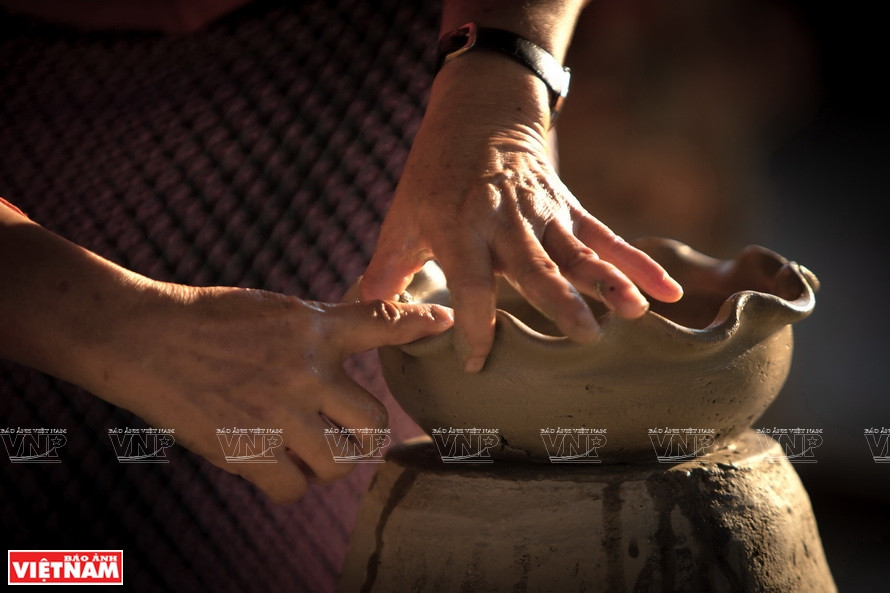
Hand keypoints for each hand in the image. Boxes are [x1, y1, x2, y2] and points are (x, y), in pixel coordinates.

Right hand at [80, 285, 452, 503]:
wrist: (147, 337)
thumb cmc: (210, 320)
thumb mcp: (276, 311)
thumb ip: (320, 330)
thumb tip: (353, 346)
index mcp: (314, 330)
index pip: (382, 323)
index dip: (419, 324)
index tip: (446, 323)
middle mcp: (306, 372)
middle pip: (373, 424)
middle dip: (368, 440)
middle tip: (353, 439)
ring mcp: (279, 413)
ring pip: (339, 464)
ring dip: (330, 466)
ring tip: (309, 454)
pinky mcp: (246, 449)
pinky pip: (294, 490)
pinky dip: (290, 486)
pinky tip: (276, 467)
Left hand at [360, 53, 681, 371]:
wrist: (480, 114)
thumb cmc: (434, 174)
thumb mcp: (403, 216)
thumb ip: (388, 267)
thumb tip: (365, 310)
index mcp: (460, 227)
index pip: (469, 284)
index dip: (472, 324)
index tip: (475, 362)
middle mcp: (506, 221)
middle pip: (536, 266)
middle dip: (559, 301)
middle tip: (584, 336)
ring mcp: (544, 213)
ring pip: (580, 251)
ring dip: (609, 281)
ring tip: (636, 312)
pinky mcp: (569, 209)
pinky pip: (607, 238)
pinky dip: (638, 263)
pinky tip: (667, 291)